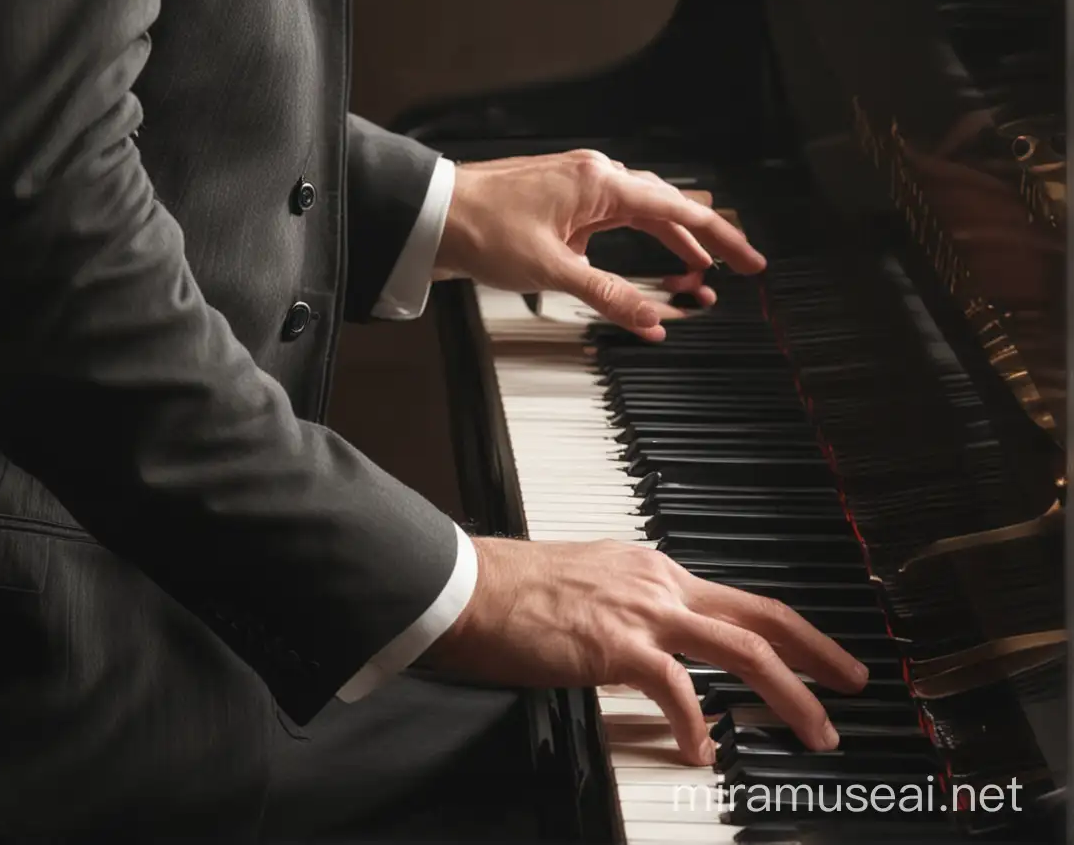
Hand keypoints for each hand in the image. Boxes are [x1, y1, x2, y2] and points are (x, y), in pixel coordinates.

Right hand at [424, 536, 867, 764]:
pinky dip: (698, 723)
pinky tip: (702, 752)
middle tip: (854, 685)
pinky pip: (676, 687)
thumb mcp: (591, 588)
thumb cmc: (514, 592)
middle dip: (817, 653)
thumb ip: (629, 611)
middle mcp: (659, 582)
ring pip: (741, 649)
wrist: (468, 585)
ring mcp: (642, 611)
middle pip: (761, 617)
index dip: (791, 630)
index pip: (741, 600)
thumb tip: (651, 646)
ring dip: (788, 693)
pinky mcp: (616, 644)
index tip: (822, 656)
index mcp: (654, 570)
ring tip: (815, 731)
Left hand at [434, 148, 765, 338]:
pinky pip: (612, 218)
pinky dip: (635, 239)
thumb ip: (610, 295)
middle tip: (737, 267)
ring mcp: (575, 187)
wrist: (432, 214)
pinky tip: (639, 263)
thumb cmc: (483, 227)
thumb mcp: (554, 270)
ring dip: (670, 239)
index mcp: (599, 183)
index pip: (677, 209)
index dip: (720, 237)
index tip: (751, 260)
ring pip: (639, 211)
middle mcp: (593, 176)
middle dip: (704, 237)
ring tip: (697, 270)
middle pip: (665, 205)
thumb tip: (653, 319)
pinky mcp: (559, 202)